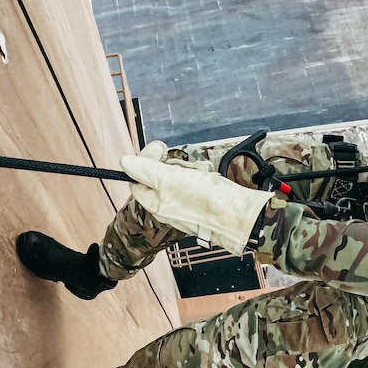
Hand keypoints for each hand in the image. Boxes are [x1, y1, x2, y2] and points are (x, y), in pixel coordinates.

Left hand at [120, 148, 272, 254]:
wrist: (242, 216)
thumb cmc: (206, 202)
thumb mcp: (169, 180)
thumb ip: (145, 170)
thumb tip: (124, 162)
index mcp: (156, 204)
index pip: (138, 179)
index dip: (145, 161)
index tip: (159, 150)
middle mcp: (169, 207)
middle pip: (160, 176)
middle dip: (173, 165)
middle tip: (185, 167)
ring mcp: (187, 205)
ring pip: (181, 177)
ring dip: (191, 169)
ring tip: (202, 174)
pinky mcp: (204, 202)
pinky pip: (198, 182)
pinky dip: (204, 177)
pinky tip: (211, 179)